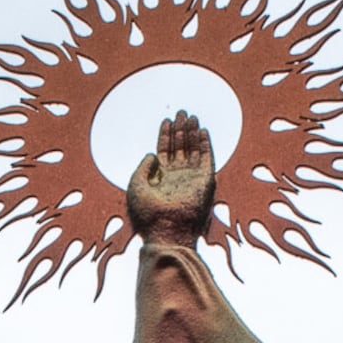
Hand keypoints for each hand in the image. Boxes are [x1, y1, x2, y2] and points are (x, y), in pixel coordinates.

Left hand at [126, 110, 217, 245]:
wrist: (166, 229)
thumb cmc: (147, 213)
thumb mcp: (136, 186)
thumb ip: (142, 168)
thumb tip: (152, 154)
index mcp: (161, 179)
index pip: (164, 152)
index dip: (165, 136)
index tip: (166, 121)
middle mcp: (177, 177)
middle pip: (180, 147)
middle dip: (180, 130)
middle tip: (181, 112)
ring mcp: (191, 178)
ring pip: (193, 149)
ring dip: (193, 133)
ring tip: (191, 116)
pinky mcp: (204, 181)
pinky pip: (207, 158)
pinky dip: (205, 144)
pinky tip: (202, 131)